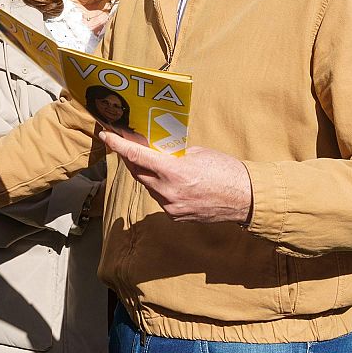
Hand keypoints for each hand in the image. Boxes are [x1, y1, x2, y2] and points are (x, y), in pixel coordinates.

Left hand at [99, 129, 251, 223]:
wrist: (245, 199)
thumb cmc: (226, 171)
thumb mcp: (198, 153)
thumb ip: (174, 153)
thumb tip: (158, 150)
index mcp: (174, 172)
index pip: (137, 157)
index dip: (118, 145)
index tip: (106, 135)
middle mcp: (168, 192)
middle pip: (138, 172)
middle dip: (131, 158)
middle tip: (127, 145)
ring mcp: (171, 207)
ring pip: (149, 186)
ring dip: (147, 173)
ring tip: (156, 162)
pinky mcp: (176, 216)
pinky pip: (160, 198)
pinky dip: (161, 187)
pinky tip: (171, 181)